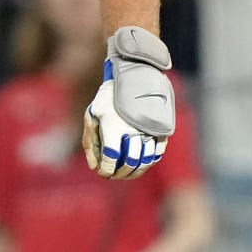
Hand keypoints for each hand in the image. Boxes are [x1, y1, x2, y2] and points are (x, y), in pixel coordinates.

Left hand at [82, 28, 174, 179]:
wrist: (134, 76)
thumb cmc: (109, 97)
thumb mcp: (92, 114)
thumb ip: (90, 141)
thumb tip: (94, 167)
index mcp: (114, 126)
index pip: (110, 158)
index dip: (106, 170)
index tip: (103, 172)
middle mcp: (133, 129)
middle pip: (128, 162)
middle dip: (119, 173)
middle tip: (114, 174)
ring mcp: (149, 129)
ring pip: (144, 161)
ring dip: (134, 172)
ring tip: (125, 173)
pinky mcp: (161, 129)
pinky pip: (157, 154)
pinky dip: (148, 162)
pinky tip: (139, 163)